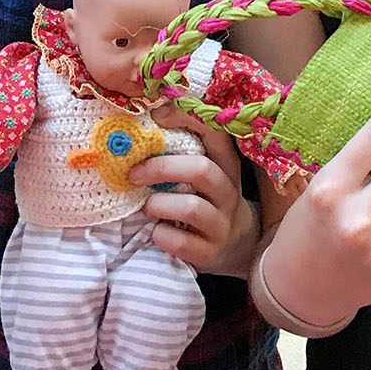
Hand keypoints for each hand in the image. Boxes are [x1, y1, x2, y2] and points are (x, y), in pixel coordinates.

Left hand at [129, 110, 257, 274]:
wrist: (236, 245)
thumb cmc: (207, 199)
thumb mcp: (203, 172)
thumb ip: (180, 150)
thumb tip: (144, 118)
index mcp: (225, 164)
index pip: (214, 132)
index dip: (185, 118)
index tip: (156, 116)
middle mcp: (228, 192)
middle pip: (201, 170)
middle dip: (161, 168)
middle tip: (133, 174)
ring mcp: (222, 224)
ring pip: (191, 208)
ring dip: (159, 204)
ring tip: (147, 207)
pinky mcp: (211, 253)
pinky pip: (182, 243)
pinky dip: (162, 236)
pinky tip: (157, 232)